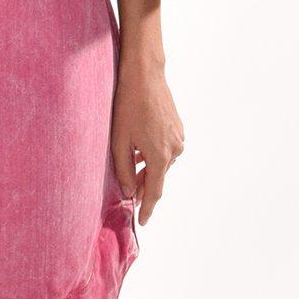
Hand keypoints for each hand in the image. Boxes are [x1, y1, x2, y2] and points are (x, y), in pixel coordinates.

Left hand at [110, 57, 184, 224]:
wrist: (145, 75)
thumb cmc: (128, 106)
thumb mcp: (119, 142)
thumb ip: (125, 171)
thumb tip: (129, 192)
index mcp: (160, 156)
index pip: (154, 192)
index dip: (147, 209)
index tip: (142, 222)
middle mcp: (175, 150)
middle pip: (158, 178)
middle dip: (144, 188)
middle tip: (130, 198)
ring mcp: (179, 138)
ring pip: (162, 164)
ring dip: (148, 171)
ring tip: (132, 174)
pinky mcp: (178, 128)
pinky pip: (166, 151)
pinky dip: (154, 157)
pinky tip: (140, 152)